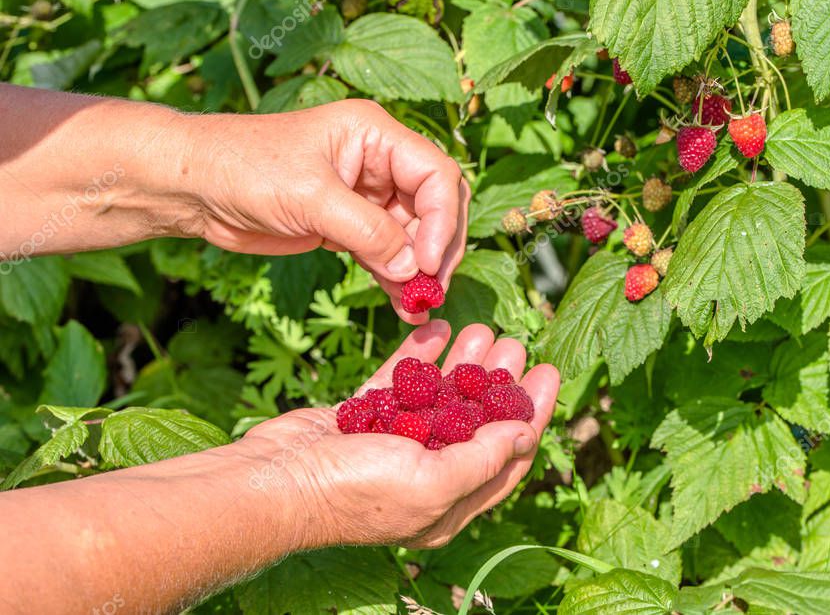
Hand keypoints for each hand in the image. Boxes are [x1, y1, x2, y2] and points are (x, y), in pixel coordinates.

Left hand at [183, 100, 468, 322]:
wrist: (195, 186)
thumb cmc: (244, 168)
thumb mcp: (309, 197)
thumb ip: (366, 231)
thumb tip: (412, 269)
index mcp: (376, 134)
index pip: (436, 175)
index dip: (441, 220)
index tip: (425, 262)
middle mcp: (379, 161)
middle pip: (435, 205)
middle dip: (438, 248)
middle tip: (431, 289)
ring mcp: (366, 195)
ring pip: (414, 235)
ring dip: (418, 271)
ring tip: (419, 307)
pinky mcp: (349, 226)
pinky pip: (387, 253)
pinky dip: (396, 279)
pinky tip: (402, 305)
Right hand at [241, 321, 559, 548]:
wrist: (274, 481)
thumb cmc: (353, 491)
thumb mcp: (431, 483)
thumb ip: (482, 459)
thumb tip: (527, 435)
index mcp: (449, 505)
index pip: (507, 456)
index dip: (533, 414)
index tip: (549, 373)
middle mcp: (426, 476)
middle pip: (477, 423)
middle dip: (500, 382)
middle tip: (515, 343)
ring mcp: (394, 445)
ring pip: (441, 399)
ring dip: (465, 364)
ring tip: (484, 329)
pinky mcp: (366, 417)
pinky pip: (401, 383)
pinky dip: (420, 358)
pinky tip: (438, 329)